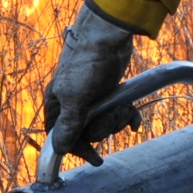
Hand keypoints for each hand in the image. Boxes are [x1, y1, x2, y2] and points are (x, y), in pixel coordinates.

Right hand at [38, 0, 137, 182]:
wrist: (108, 35)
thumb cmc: (87, 63)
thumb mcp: (76, 97)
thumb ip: (69, 124)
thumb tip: (59, 148)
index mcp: (57, 104)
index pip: (60, 137)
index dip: (77, 148)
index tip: (95, 157)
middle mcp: (72, 102)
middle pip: (86, 132)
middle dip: (104, 127)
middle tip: (112, 116)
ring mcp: (91, 97)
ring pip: (103, 122)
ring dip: (116, 119)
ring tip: (123, 108)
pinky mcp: (108, 91)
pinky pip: (116, 112)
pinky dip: (127, 116)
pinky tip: (136, 120)